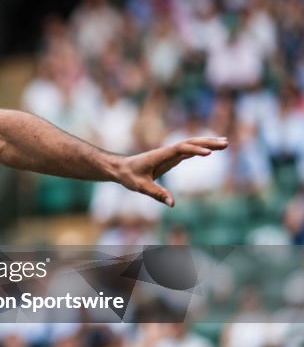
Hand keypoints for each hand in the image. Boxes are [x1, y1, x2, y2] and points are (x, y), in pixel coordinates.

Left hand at [114, 136, 228, 206]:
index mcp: (160, 155)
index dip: (195, 149)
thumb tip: (172, 204)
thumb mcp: (141, 187)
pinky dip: (200, 149)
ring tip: (225, 143)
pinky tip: (210, 150)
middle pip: (190, 143)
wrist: (121, 168)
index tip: (208, 153)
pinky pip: (188, 151)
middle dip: (208, 142)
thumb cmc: (129, 176)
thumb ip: (157, 194)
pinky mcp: (170, 157)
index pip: (181, 149)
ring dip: (207, 143)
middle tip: (226, 143)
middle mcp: (167, 151)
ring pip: (191, 145)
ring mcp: (170, 154)